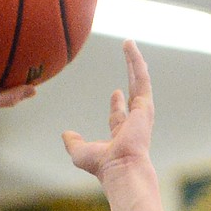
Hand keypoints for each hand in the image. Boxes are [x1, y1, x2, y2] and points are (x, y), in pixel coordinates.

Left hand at [62, 40, 153, 181]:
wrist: (121, 168)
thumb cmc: (103, 166)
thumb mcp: (81, 153)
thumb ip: (73, 143)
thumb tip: (65, 134)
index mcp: (121, 134)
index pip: (120, 115)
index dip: (117, 104)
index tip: (115, 93)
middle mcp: (134, 122)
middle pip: (133, 92)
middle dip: (131, 75)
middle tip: (129, 59)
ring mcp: (141, 112)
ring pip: (139, 80)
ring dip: (134, 61)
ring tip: (128, 42)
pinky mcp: (145, 104)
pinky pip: (141, 77)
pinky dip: (136, 61)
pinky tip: (129, 45)